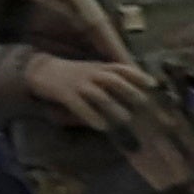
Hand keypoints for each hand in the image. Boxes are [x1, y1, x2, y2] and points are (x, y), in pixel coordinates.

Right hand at [25, 54, 159, 134]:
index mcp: (99, 67)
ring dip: (113, 107)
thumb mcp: (93, 71)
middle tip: (144, 103)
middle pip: (113, 80)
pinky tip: (101, 126)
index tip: (153, 84)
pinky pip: (79, 105)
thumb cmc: (73, 74)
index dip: (137, 75)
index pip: (121, 68)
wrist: (40, 70)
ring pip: (98, 94)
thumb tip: (135, 91)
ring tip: (126, 120)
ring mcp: (77, 83)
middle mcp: (91, 73)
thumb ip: (111, 78)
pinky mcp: (64, 93)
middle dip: (130, 90)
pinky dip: (91, 115)